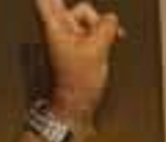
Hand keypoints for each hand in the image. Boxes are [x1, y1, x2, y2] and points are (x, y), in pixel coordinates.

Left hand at [36, 0, 121, 130]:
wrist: (74, 106)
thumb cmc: (76, 84)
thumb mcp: (97, 49)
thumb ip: (106, 27)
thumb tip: (112, 19)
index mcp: (54, 26)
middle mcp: (57, 30)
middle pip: (77, 8)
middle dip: (92, 16)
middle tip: (104, 28)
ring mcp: (66, 40)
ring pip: (86, 21)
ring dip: (101, 28)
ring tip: (112, 41)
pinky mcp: (75, 50)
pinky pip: (90, 34)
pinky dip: (102, 36)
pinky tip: (112, 42)